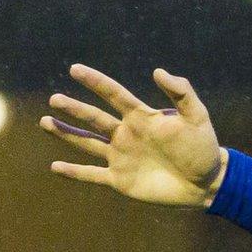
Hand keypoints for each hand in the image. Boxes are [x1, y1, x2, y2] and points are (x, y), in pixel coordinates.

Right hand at [43, 64, 227, 207]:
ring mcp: (121, 157)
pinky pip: (92, 175)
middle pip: (94, 118)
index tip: (76, 69)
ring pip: (87, 143)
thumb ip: (181, 92)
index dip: (95, 81)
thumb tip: (158, 71)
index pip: (113, 94)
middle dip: (74, 109)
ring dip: (66, 133)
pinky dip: (74, 172)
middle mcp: (126, 134)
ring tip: (45, 121)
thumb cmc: (203, 147)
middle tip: (54, 99)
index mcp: (141, 117)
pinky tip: (55, 167)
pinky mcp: (120, 180)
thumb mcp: (197, 116)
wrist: (206, 183)